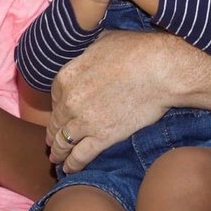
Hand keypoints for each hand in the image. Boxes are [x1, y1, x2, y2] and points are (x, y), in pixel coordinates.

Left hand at [46, 30, 176, 170]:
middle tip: (51, 142)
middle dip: (53, 133)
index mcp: (66, 76)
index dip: (58, 108)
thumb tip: (91, 52)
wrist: (160, 70)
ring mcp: (84, 121)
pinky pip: (80, 156)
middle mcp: (69, 100)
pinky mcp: (102, 137)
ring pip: (63, 142)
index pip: (54, 97)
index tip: (61, 114)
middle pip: (56, 122)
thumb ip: (89, 53)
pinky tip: (69, 169)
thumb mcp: (102, 41)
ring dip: (58, 152)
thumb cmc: (136, 50)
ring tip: (56, 159)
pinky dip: (73, 165)